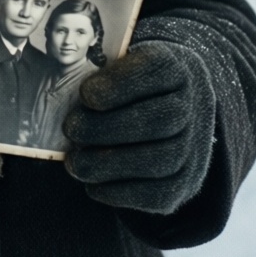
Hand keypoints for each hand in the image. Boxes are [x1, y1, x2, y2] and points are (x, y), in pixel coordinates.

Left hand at [62, 41, 215, 215]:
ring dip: (111, 165)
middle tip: (71, 130)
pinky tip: (93, 186)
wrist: (173, 108)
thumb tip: (61, 93)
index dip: (120, 85)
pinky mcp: (185, 182)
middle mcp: (192, 106)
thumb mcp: (119, 62)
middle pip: (158, 121)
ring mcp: (193, 146)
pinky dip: (122, 193)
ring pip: (161, 161)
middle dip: (108, 129)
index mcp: (175, 67)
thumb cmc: (130, 83)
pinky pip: (159, 194)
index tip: (85, 95)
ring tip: (75, 164)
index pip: (156, 70)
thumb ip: (98, 70)